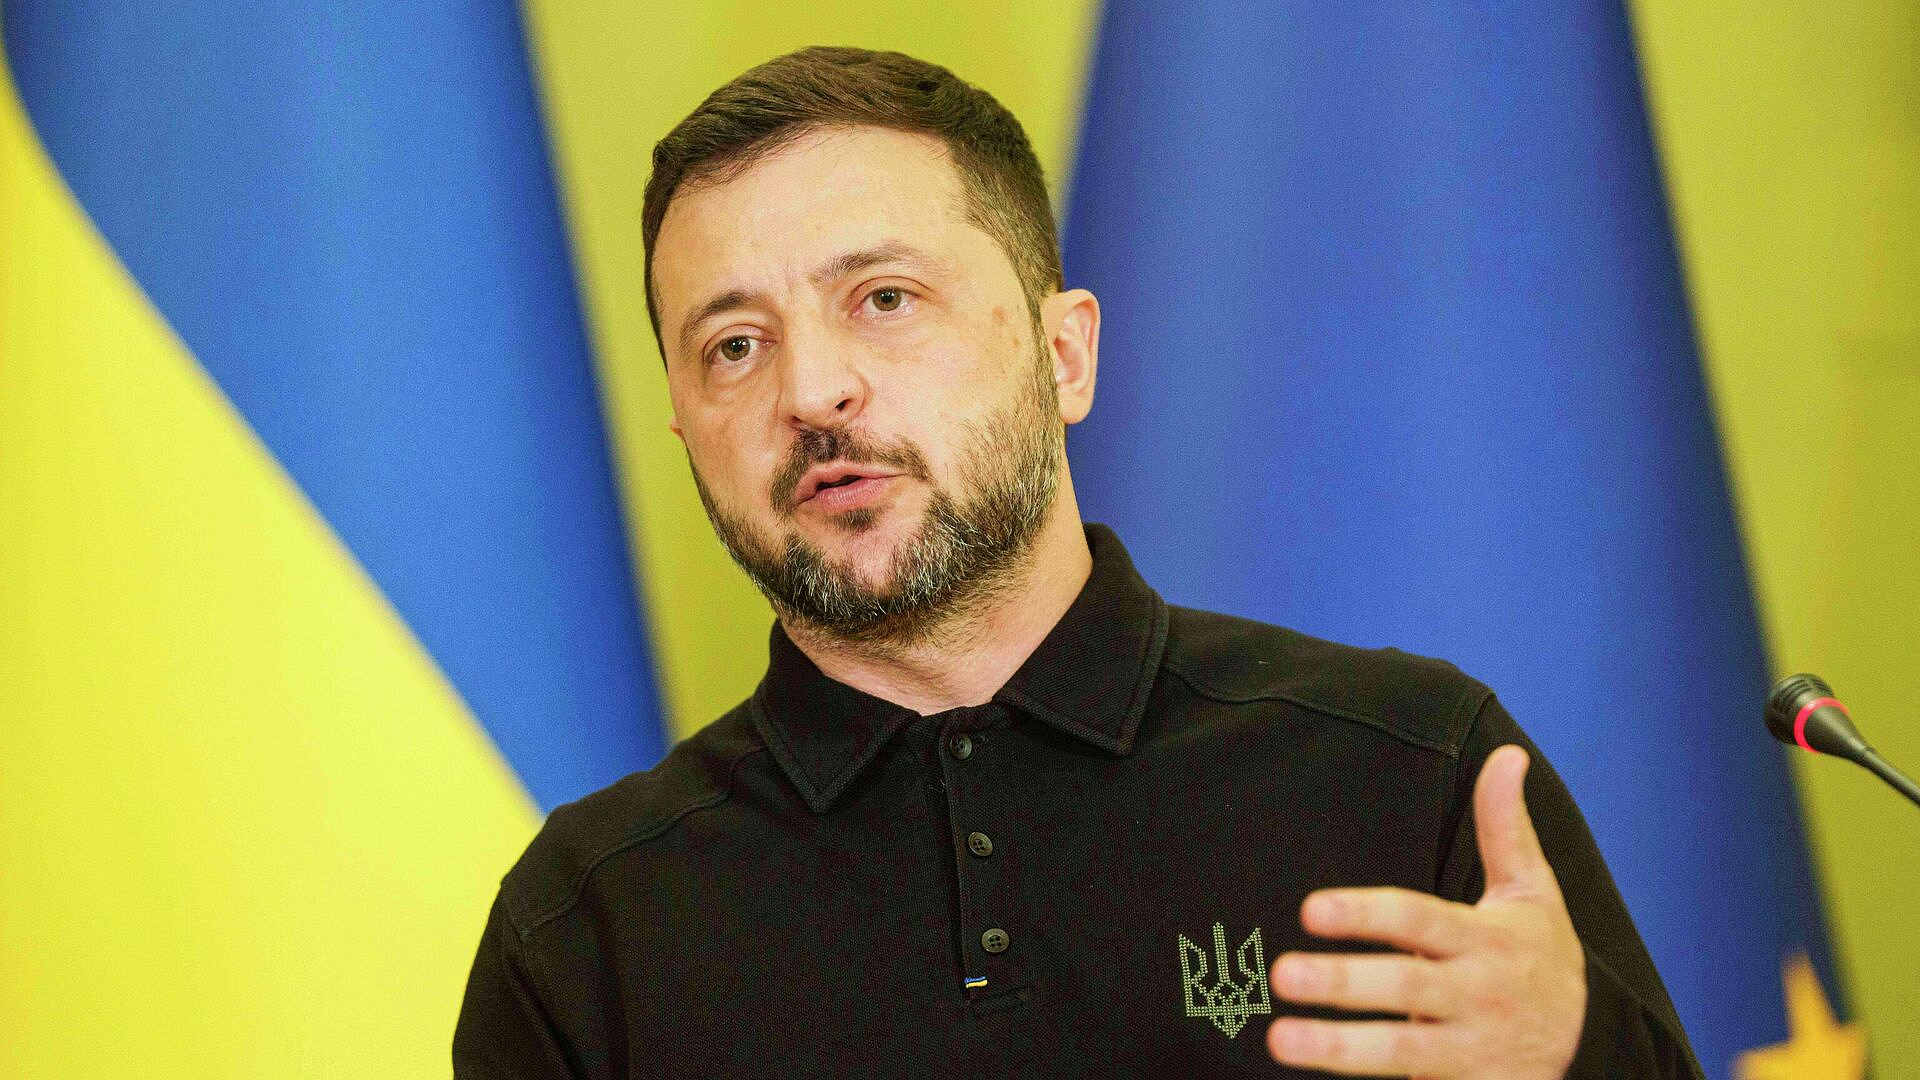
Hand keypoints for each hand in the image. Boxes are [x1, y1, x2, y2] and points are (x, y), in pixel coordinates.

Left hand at [1266, 745, 1585, 1077]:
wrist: (1593, 1046)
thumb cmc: (1541, 956)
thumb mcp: (1534, 892)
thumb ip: (1505, 827)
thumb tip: (1507, 754)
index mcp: (1486, 939)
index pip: (1420, 921)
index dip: (1368, 912)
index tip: (1312, 909)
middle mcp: (1478, 994)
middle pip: (1405, 987)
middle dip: (1343, 982)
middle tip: (1281, 973)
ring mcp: (1471, 1049)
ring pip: (1402, 1051)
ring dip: (1338, 1049)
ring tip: (1278, 1039)